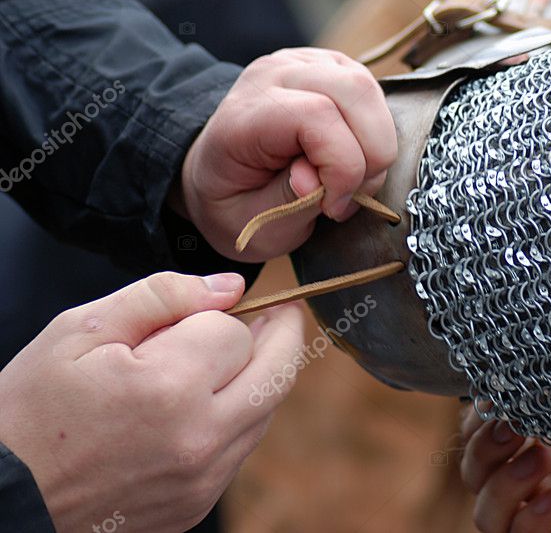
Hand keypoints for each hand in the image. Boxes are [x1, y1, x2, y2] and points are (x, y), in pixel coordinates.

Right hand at [0, 272, 304, 532]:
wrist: (1, 498)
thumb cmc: (30, 410)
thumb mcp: (80, 332)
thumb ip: (162, 296)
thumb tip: (230, 286)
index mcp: (170, 388)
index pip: (236, 332)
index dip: (218, 314)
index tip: (199, 311)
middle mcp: (199, 439)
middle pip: (277, 373)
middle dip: (280, 335)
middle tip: (275, 312)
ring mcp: (201, 480)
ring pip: (264, 412)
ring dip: (259, 378)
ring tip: (227, 356)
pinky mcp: (195, 506)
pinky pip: (239, 449)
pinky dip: (236, 418)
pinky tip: (202, 403)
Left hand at [176, 47, 397, 261]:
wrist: (220, 174)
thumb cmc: (237, 201)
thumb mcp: (251, 221)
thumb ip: (287, 202)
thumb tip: (318, 180)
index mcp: (244, 116)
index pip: (316, 114)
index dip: (343, 165)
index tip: (335, 205)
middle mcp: (273, 76)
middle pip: (353, 90)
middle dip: (371, 154)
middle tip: (351, 194)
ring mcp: (303, 63)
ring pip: (368, 87)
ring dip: (377, 142)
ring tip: (354, 178)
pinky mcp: (329, 65)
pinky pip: (370, 90)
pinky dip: (375, 129)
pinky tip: (355, 154)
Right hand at [461, 410, 550, 532]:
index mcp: (544, 439)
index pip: (484, 428)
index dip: (481, 415)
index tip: (499, 397)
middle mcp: (537, 477)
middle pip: (474, 468)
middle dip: (483, 446)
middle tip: (512, 427)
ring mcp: (544, 514)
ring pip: (485, 509)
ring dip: (501, 484)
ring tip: (537, 461)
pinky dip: (526, 520)